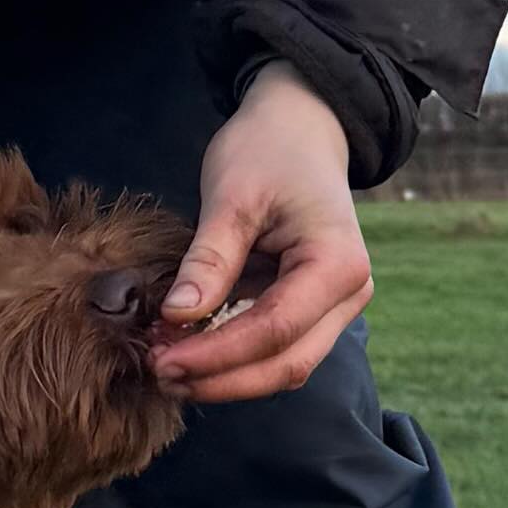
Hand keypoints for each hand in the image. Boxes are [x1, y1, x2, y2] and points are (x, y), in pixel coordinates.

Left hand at [150, 69, 371, 407]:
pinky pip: (276, 347)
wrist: (300, 129)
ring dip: (225, 376)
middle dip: (220, 379)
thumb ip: (209, 258)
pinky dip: (232, 357)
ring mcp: (335, 306)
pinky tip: (186, 351)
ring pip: (283, 365)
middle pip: (286, 363)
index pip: (276, 329)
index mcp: (338, 263)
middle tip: (158, 374)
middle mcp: (349, 295)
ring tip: (165, 368)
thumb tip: (177, 316)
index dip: (217, 355)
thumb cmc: (268, 149)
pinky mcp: (313, 308)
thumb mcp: (232, 195)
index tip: (160, 360)